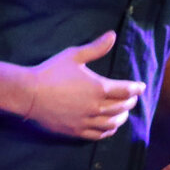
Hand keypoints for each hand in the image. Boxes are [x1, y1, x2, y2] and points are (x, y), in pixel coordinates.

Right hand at [17, 31, 142, 140]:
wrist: (28, 94)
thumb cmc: (50, 72)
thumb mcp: (73, 56)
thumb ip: (96, 48)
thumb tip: (112, 35)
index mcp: (99, 88)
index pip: (127, 90)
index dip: (136, 88)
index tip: (140, 87)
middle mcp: (96, 107)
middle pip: (122, 107)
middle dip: (131, 102)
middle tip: (132, 98)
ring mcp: (86, 121)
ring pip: (113, 123)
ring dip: (122, 117)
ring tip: (124, 113)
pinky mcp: (76, 131)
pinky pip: (98, 135)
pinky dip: (108, 131)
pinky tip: (110, 127)